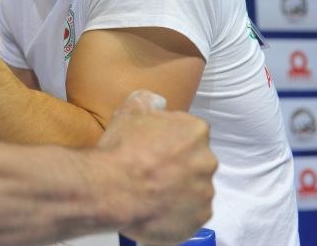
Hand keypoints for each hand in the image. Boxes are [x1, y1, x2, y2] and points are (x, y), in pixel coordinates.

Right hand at [98, 90, 215, 243]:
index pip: (189, 132)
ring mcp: (205, 192)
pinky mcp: (199, 219)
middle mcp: (207, 161)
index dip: (169, 138)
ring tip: (150, 191)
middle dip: (178, 164)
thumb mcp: (127, 113)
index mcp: (195, 131)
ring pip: (194, 188)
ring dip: (177, 188)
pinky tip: (155, 208)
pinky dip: (176, 211)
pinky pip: (190, 213)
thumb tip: (155, 100)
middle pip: (195, 160)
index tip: (152, 146)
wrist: (113, 190)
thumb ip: (145, 101)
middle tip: (151, 169)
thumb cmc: (121, 149)